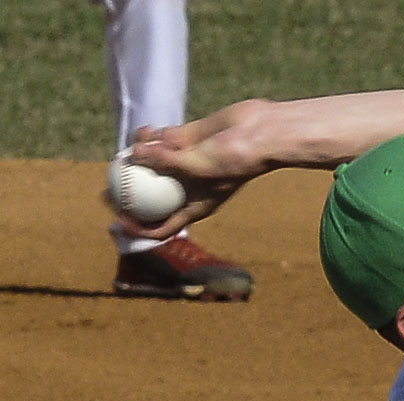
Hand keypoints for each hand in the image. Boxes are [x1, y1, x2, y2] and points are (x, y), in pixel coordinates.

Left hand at [116, 100, 276, 238]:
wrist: (258, 135)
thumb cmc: (233, 160)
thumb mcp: (196, 165)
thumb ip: (164, 160)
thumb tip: (133, 153)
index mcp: (194, 207)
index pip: (163, 227)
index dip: (139, 228)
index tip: (119, 220)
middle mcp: (188, 188)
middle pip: (152, 198)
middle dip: (129, 195)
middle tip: (107, 189)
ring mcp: (187, 164)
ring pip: (155, 165)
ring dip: (141, 157)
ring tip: (130, 147)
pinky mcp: (189, 141)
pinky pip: (163, 141)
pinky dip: (152, 137)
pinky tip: (144, 131)